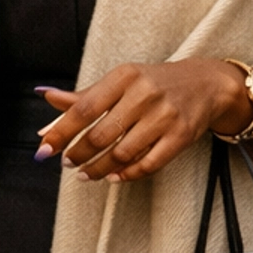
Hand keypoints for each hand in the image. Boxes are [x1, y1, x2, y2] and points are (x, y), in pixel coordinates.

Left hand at [35, 59, 252, 182]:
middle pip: (101, 134)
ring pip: (122, 153)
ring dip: (98, 169)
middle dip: (79, 154)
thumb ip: (85, 94)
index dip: (61, 131)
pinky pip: (147, 164)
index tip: (45, 148)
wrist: (206, 84)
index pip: (85, 107)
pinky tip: (114, 176)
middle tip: (68, 162)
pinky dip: (126, 174)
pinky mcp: (181, 137)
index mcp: (125, 76)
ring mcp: (165, 116)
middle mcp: (145, 94)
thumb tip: (47, 98)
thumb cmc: (156, 83)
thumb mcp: (121, 81)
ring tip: (86, 173)